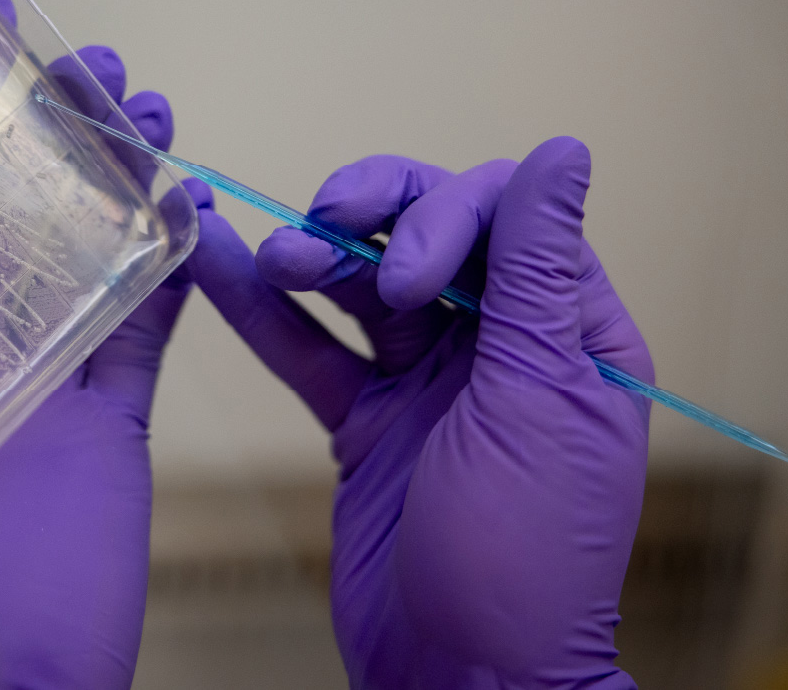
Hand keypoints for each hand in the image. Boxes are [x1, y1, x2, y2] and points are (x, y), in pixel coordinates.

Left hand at [0, 0, 191, 688]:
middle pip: (6, 218)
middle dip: (44, 133)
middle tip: (84, 60)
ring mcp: (44, 391)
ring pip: (84, 253)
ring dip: (115, 177)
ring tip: (145, 104)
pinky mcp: (112, 427)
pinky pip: (147, 329)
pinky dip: (172, 267)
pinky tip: (188, 204)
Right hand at [187, 138, 650, 687]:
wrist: (461, 680)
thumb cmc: (524, 556)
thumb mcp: (539, 400)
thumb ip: (537, 273)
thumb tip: (561, 150)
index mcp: (569, 333)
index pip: (506, 217)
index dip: (447, 219)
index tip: (409, 279)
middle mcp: (500, 345)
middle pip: (429, 233)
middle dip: (371, 217)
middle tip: (320, 228)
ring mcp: (427, 383)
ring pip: (361, 283)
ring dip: (309, 256)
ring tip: (262, 252)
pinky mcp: (366, 422)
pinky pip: (312, 349)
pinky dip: (265, 312)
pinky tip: (218, 262)